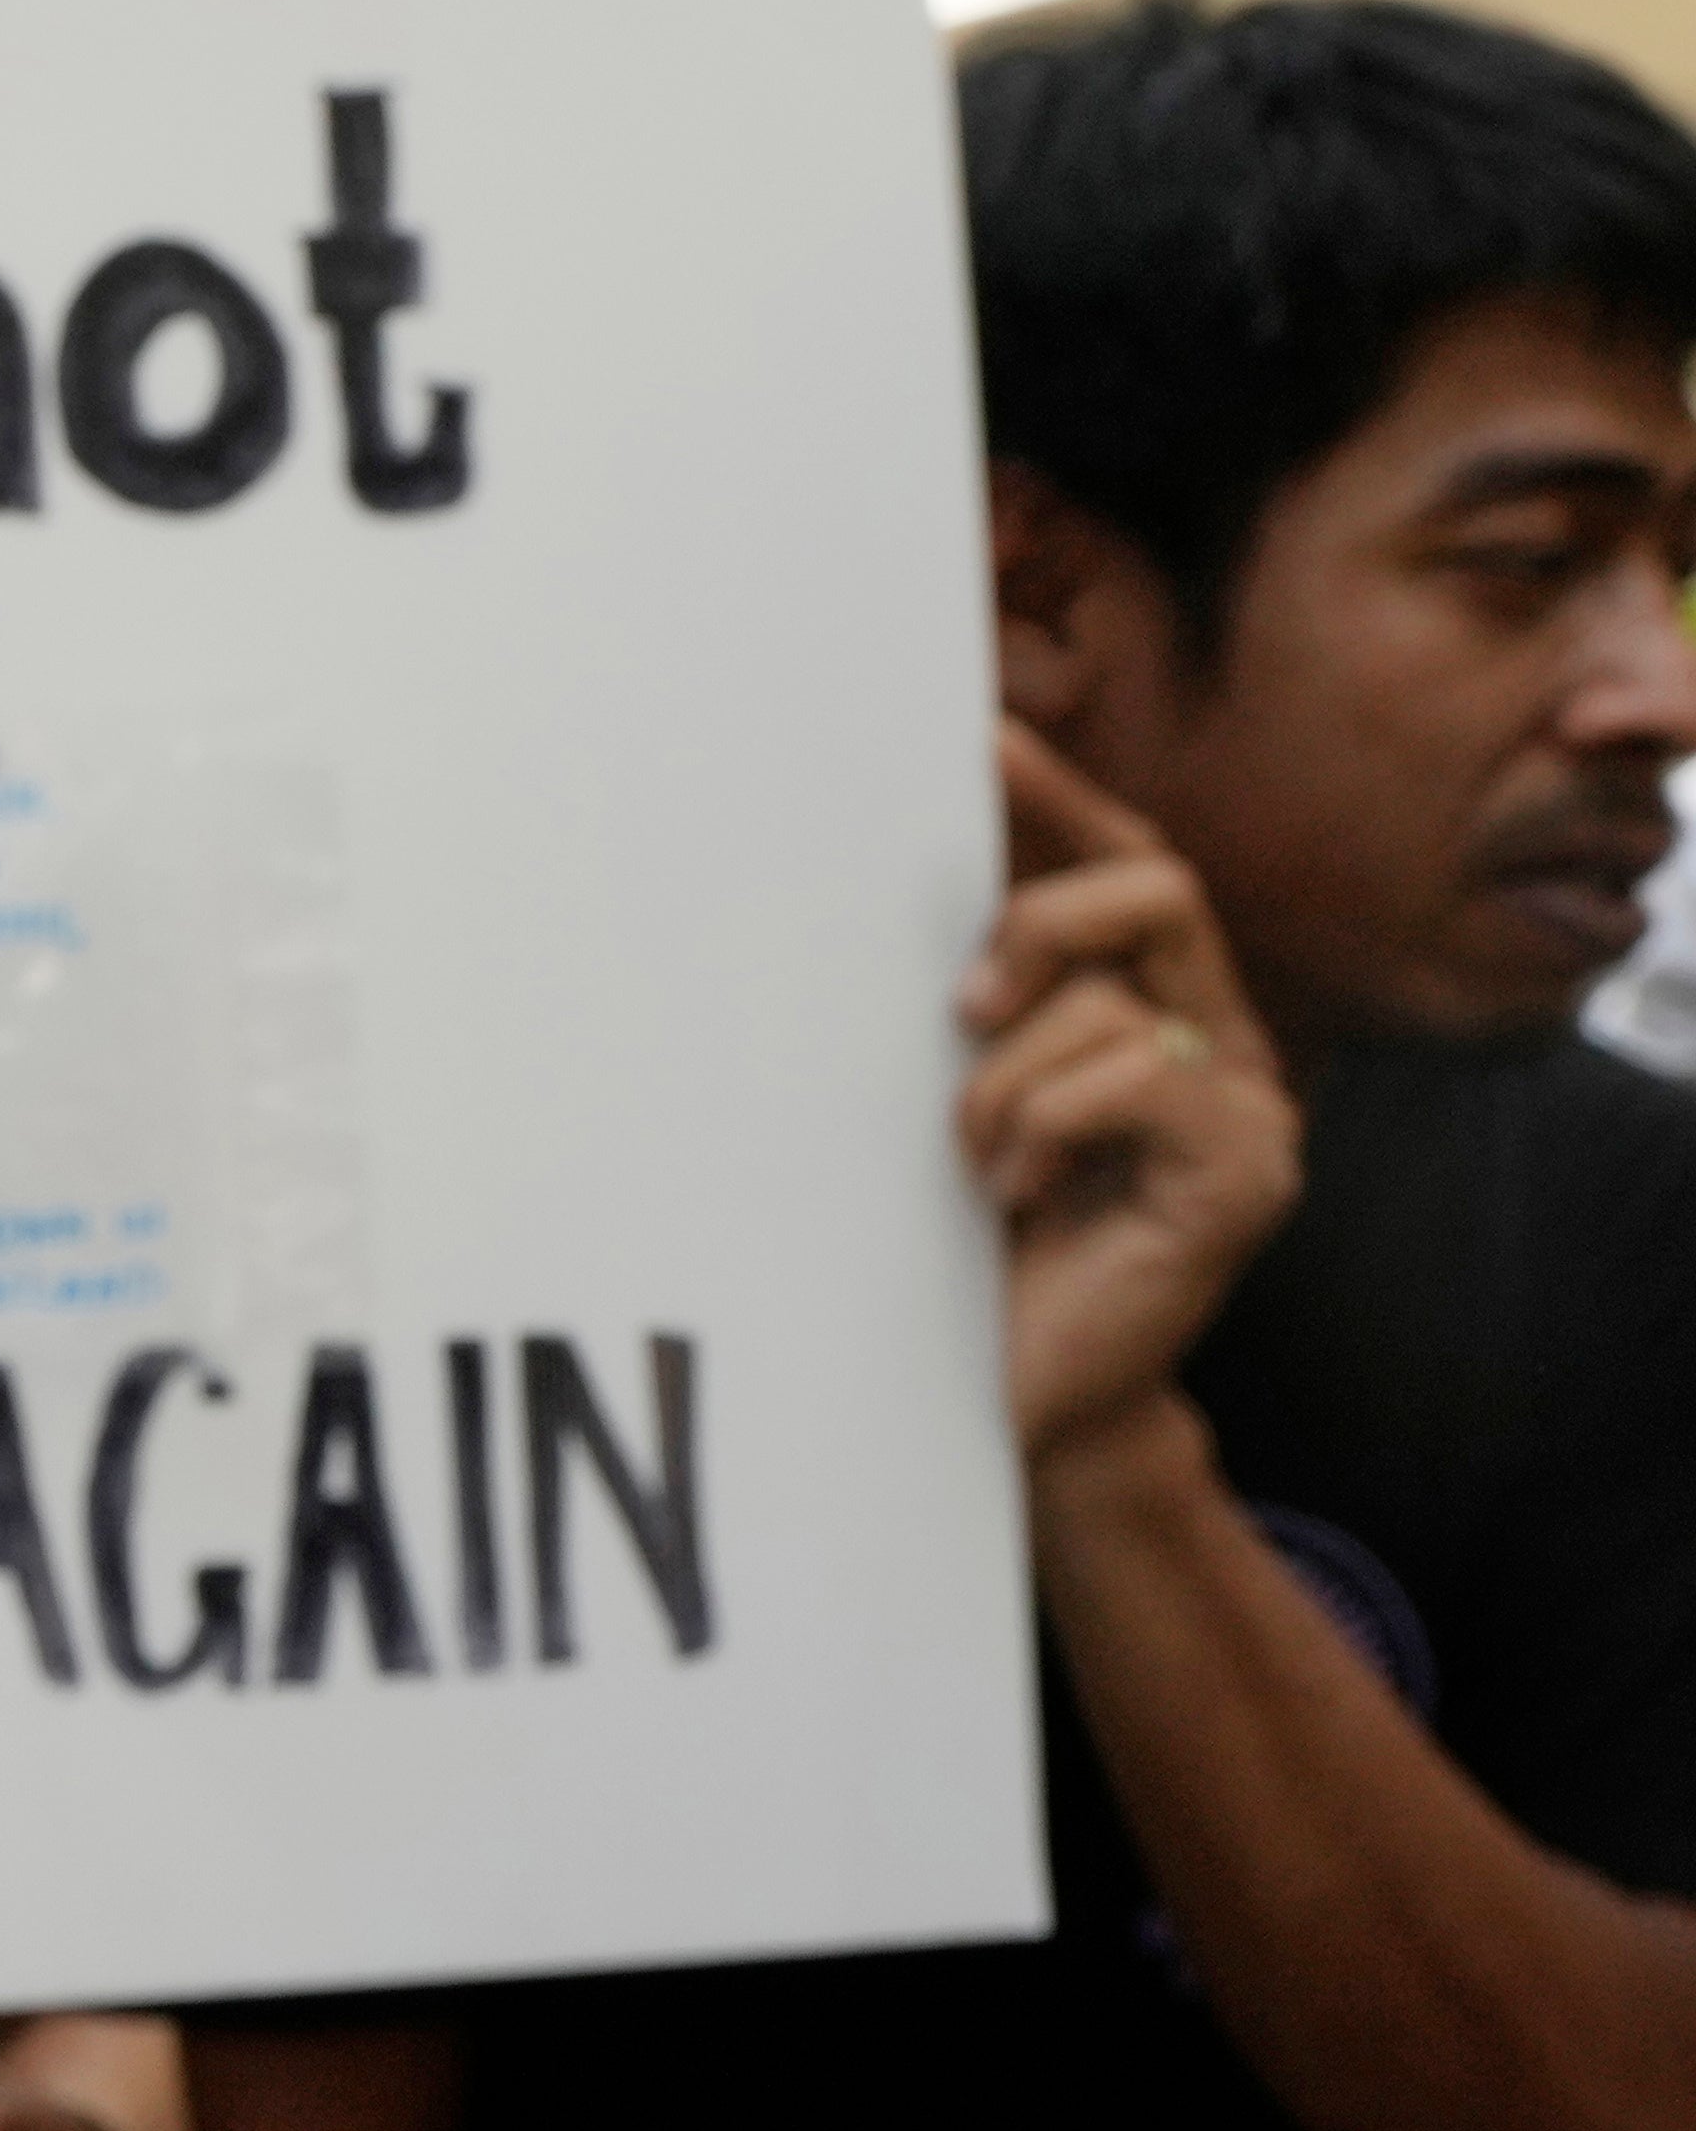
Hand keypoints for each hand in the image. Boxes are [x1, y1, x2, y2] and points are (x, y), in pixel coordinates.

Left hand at [961, 724, 1300, 1461]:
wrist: (1013, 1399)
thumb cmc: (967, 1248)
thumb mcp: (948, 1091)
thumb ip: (961, 994)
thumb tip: (882, 862)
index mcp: (1150, 1008)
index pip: (1128, 861)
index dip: (1062, 793)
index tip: (979, 731)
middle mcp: (1215, 1040)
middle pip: (1154, 884)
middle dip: (1039, 918)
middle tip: (962, 1005)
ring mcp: (1248, 1107)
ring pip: (1112, 1000)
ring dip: (1003, 1081)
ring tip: (979, 1165)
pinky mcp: (1248, 1174)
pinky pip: (1137, 1077)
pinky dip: (1044, 1128)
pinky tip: (1020, 1197)